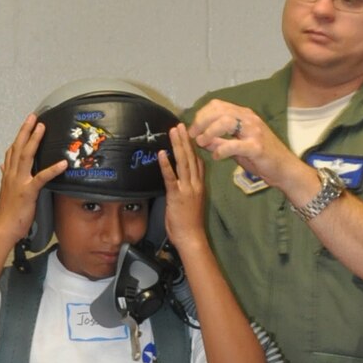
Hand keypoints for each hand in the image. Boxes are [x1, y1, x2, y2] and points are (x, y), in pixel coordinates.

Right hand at [0, 115, 65, 246]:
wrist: (4, 227)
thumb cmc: (7, 212)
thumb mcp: (5, 190)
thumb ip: (5, 176)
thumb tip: (2, 165)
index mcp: (8, 174)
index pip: (12, 151)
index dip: (19, 136)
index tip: (26, 124)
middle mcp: (12, 174)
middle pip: (18, 147)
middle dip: (26, 130)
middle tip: (34, 117)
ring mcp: (19, 182)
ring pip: (25, 156)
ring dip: (34, 140)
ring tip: (42, 127)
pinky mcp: (28, 192)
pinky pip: (41, 178)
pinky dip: (52, 169)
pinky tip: (62, 163)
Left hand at [158, 124, 206, 251]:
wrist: (192, 237)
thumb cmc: (190, 224)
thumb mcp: (193, 203)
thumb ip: (189, 189)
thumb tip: (182, 181)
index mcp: (200, 186)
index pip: (199, 163)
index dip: (194, 148)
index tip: (189, 134)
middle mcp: (195, 184)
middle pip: (191, 157)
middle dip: (185, 140)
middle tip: (180, 125)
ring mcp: (187, 189)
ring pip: (183, 162)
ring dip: (178, 145)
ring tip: (173, 131)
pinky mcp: (177, 195)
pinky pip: (171, 177)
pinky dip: (166, 165)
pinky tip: (162, 153)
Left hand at [189, 100, 298, 190]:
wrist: (285, 169)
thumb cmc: (262, 158)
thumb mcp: (236, 148)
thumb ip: (219, 142)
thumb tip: (200, 139)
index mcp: (243, 115)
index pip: (217, 105)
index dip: (201, 115)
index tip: (193, 129)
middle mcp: (248, 118)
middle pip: (218, 110)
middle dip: (201, 122)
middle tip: (193, 136)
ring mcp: (254, 131)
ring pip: (225, 122)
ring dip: (209, 132)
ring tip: (202, 143)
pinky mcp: (257, 146)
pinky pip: (235, 145)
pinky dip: (222, 149)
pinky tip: (217, 156)